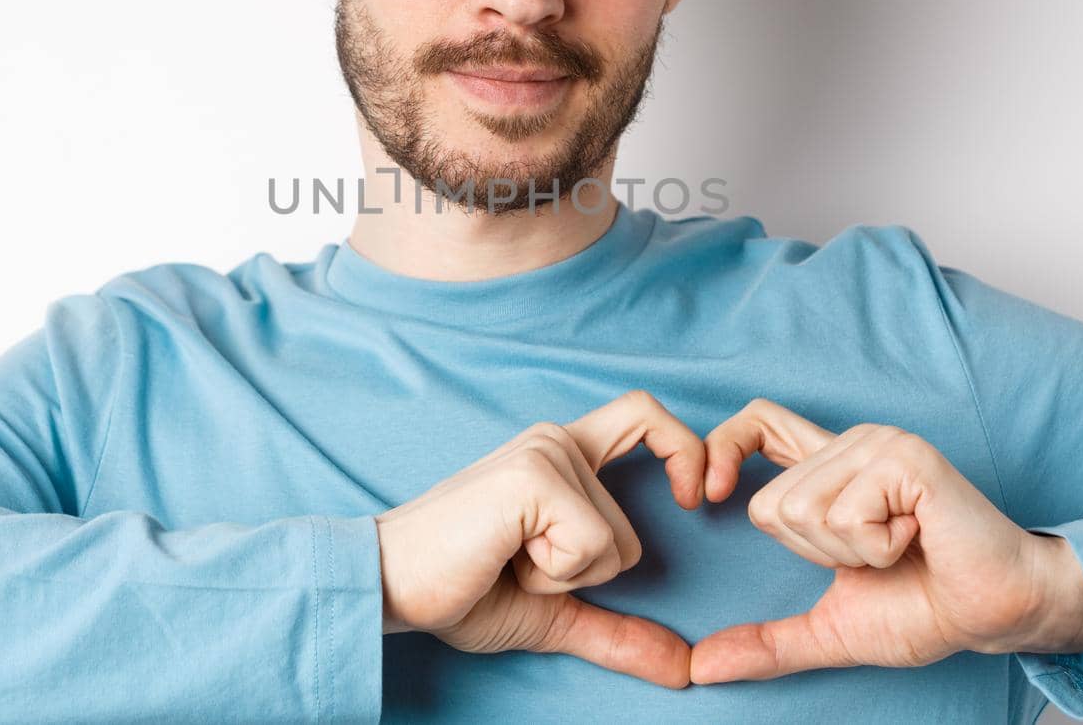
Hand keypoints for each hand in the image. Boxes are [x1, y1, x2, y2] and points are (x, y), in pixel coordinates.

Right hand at [374, 390, 706, 688]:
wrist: (388, 585)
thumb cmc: (458, 587)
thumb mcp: (552, 611)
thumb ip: (617, 631)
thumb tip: (684, 667)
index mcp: (561, 454)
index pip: (645, 415)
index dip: (686, 450)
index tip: (695, 500)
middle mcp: (555, 440)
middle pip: (634, 531)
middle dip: (584, 576)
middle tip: (516, 563)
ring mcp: (545, 453)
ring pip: (615, 545)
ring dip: (562, 576)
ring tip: (503, 557)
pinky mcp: (532, 477)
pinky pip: (591, 546)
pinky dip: (551, 573)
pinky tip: (501, 554)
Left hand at [690, 397, 1082, 683]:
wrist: (996, 613)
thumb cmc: (925, 607)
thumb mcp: (831, 627)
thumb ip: (769, 642)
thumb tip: (703, 666)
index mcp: (829, 468)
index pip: (756, 422)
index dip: (722, 449)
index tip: (708, 497)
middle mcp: (850, 444)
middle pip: (770, 504)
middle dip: (816, 554)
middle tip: (876, 554)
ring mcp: (879, 444)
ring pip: (802, 510)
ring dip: (851, 553)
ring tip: (900, 546)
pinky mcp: (905, 458)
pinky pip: (846, 516)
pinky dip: (878, 549)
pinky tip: (918, 538)